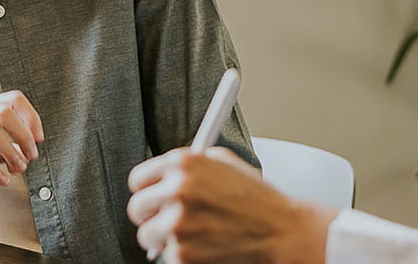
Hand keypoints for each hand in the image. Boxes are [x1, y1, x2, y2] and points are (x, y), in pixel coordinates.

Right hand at [0, 90, 45, 190]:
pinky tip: (2, 179)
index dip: (30, 116)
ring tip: (18, 168)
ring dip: (9, 151)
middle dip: (23, 135)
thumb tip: (29, 150)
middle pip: (2, 112)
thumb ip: (7, 146)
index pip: (11, 99)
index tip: (39, 138)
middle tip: (31, 156)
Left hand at [127, 147, 336, 263]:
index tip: (154, 197)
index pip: (138, 179)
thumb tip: (164, 173)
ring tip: (192, 234)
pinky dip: (182, 255)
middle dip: (152, 215)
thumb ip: (190, 165)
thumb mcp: (223, 163)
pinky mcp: (182, 254)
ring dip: (164, 238)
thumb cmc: (257, 199)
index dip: (147, 190)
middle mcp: (177, 190)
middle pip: (137, 208)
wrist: (281, 232)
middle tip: (169, 219)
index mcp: (183, 163)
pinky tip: (204, 246)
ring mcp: (177, 224)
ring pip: (147, 236)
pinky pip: (166, 256)